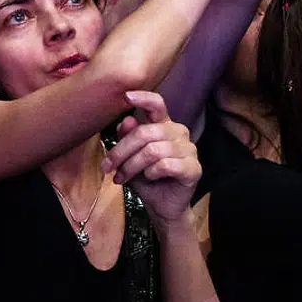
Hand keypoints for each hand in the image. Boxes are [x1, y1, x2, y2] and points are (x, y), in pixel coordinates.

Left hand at [100, 91, 201, 222]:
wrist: (161, 206)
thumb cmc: (145, 178)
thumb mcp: (129, 157)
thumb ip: (126, 137)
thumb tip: (127, 120)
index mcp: (163, 125)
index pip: (157, 104)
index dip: (143, 98)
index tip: (126, 96)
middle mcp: (179, 132)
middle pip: (145, 133)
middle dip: (121, 151)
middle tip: (108, 167)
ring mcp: (189, 149)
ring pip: (152, 151)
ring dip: (132, 166)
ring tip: (122, 178)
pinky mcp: (194, 168)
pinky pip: (165, 165)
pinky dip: (150, 173)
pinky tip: (149, 178)